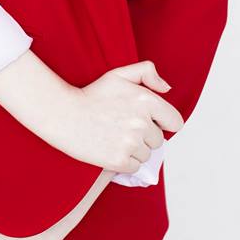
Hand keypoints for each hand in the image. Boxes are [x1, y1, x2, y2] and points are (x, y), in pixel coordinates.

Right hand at [60, 60, 183, 171]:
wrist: (64, 114)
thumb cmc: (92, 95)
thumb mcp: (118, 75)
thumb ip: (146, 72)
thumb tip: (167, 89)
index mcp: (146, 100)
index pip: (175, 122)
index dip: (162, 122)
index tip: (148, 121)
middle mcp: (142, 122)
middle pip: (159, 140)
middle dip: (145, 135)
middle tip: (122, 126)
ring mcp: (131, 143)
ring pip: (147, 154)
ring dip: (135, 149)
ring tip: (114, 136)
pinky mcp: (120, 160)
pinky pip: (135, 166)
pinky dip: (125, 161)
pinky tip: (110, 147)